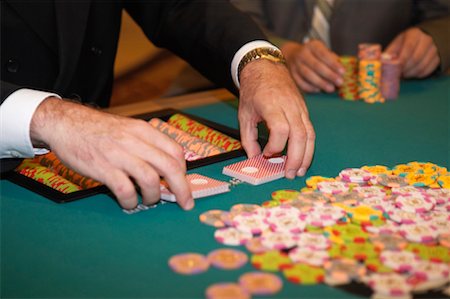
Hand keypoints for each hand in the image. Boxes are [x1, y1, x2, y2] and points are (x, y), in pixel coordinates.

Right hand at [30, 97, 193, 209]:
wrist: (65, 123)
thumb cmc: (99, 130)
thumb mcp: (128, 128)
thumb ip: (146, 144)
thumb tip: (166, 167)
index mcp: (143, 130)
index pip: (175, 151)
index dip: (183, 170)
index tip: (183, 182)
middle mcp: (135, 141)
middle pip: (169, 167)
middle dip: (181, 188)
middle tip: (184, 203)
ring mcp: (119, 155)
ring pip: (150, 179)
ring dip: (154, 196)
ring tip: (149, 200)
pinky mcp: (103, 168)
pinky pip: (125, 190)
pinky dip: (131, 201)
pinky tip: (128, 202)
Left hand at [238, 59, 315, 177]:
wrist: (266, 68)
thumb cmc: (253, 91)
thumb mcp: (244, 114)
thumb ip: (248, 139)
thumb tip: (255, 159)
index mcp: (271, 104)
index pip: (281, 129)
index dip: (275, 146)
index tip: (266, 154)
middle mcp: (289, 106)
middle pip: (300, 135)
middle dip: (296, 158)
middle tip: (289, 174)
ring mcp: (300, 108)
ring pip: (309, 134)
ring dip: (306, 156)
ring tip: (299, 171)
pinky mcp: (305, 111)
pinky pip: (311, 131)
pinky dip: (308, 147)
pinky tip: (302, 159)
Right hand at [281, 40, 344, 92]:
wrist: (293, 54)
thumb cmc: (314, 54)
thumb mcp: (323, 51)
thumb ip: (332, 59)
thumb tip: (342, 72)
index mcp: (312, 46)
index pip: (323, 54)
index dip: (333, 64)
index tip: (343, 72)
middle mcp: (302, 54)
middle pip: (316, 65)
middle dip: (329, 75)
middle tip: (340, 82)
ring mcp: (296, 65)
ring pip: (308, 75)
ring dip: (320, 83)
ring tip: (331, 89)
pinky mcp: (292, 74)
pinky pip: (301, 83)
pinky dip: (310, 87)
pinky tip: (319, 90)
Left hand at [385, 27, 439, 77]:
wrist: (423, 39)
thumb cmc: (406, 42)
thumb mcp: (397, 43)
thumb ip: (390, 51)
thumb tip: (383, 60)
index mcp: (414, 34)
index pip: (409, 47)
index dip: (401, 60)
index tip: (395, 68)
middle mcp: (426, 40)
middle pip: (415, 58)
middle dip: (404, 69)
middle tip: (397, 74)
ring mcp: (434, 49)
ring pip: (422, 66)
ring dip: (410, 73)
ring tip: (403, 74)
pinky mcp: (437, 59)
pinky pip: (427, 70)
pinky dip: (417, 75)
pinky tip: (411, 74)